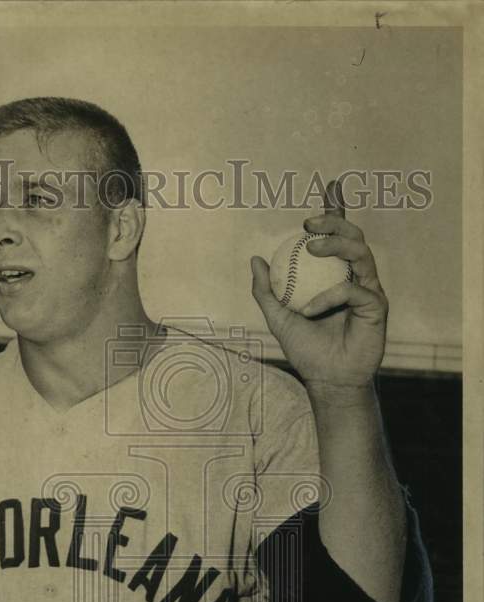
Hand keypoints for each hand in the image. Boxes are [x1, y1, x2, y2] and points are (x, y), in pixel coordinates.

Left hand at [250, 179, 388, 390]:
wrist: (326, 381)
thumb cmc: (306, 351)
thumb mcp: (278, 318)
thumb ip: (267, 291)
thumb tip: (256, 260)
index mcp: (336, 276)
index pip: (338, 237)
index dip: (337, 210)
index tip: (330, 187)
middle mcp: (355, 278)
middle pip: (353, 237)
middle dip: (335, 221)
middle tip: (309, 223)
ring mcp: (369, 290)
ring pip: (361, 253)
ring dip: (337, 244)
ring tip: (313, 247)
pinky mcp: (378, 306)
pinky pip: (354, 289)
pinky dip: (329, 297)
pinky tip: (309, 311)